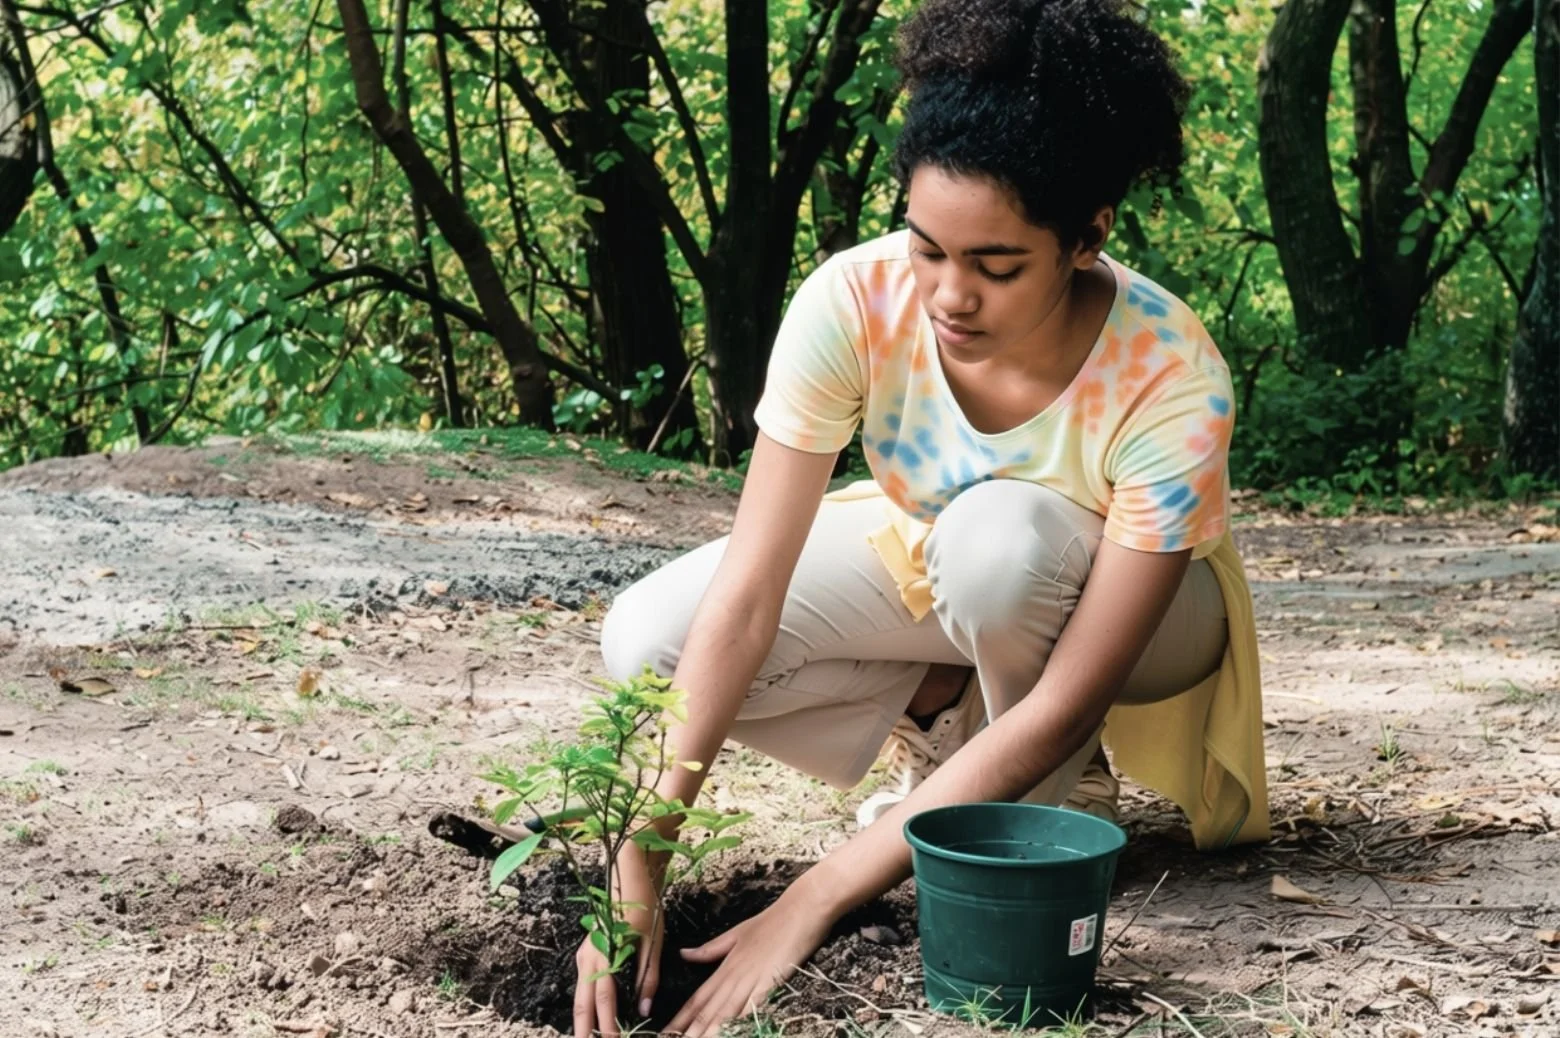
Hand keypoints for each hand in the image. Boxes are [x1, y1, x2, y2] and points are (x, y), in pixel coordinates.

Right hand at [573, 846, 663, 1037]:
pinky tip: (593, 1016)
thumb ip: (648, 978)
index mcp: (605, 955)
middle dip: (585, 1030)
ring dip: (584, 1019)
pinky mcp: (586, 952)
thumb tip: (643, 1009)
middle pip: (582, 1003)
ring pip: (580, 995)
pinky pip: (583, 984)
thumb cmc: (644, 908)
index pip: (605, 1000)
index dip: (607, 1025)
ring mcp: (584, 954)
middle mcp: (588, 957)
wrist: (628, 878)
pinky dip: (586, 1004)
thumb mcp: (652, 944)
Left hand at [665, 879, 836, 1037]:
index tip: (665, 1033)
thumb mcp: (737, 934)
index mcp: (725, 966)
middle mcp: (734, 975)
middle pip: (707, 1011)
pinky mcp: (771, 981)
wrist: (802, 907)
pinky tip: (729, 1032)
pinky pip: (751, 1007)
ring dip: (709, 1031)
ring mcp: (752, 979)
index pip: (697, 999)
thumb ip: (711, 949)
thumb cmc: (772, 921)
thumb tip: (684, 954)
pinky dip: (739, 1021)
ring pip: (724, 1012)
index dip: (680, 1019)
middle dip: (689, 1032)